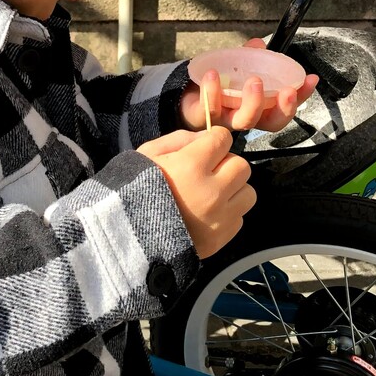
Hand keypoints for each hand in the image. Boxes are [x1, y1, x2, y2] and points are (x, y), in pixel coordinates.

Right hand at [137, 126, 255, 258]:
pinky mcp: (222, 237)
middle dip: (227, 165)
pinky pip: (239, 217)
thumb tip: (206, 137)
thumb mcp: (147, 155)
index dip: (214, 140)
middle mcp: (212, 190)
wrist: (128, 238)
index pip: (223, 139)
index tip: (206, 148)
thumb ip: (179, 140)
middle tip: (209, 172)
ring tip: (212, 195)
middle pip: (241, 165)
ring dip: (233, 190)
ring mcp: (220, 217)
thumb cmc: (134, 191)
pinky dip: (227, 214)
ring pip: (248, 192)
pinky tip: (207, 215)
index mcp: (191, 165)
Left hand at [179, 38, 318, 133]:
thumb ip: (249, 58)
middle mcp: (246, 118)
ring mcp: (226, 120)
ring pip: (243, 120)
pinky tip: (212, 74)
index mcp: (260, 108)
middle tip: (285, 90)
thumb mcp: (236, 69)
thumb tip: (259, 45)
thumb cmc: (218, 87)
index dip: (301, 97)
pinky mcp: (204, 118)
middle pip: (271, 122)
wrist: (186, 98)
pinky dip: (211, 90)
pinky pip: (209, 108)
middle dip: (282, 107)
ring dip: (252, 102)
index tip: (310, 80)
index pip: (285, 107)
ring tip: (254, 80)